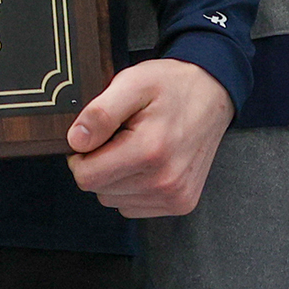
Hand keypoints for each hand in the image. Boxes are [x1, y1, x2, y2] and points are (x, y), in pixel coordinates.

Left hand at [66, 58, 233, 217]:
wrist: (212, 93)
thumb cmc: (172, 85)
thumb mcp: (132, 82)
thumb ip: (100, 112)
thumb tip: (75, 141)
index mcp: (150, 151)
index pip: (86, 177)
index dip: (81, 155)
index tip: (95, 136)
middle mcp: (165, 180)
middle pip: (99, 190)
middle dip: (100, 163)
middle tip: (120, 135)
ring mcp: (175, 196)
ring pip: (114, 200)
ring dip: (115, 177)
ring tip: (136, 146)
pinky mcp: (181, 203)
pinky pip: (133, 206)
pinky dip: (132, 187)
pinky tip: (146, 162)